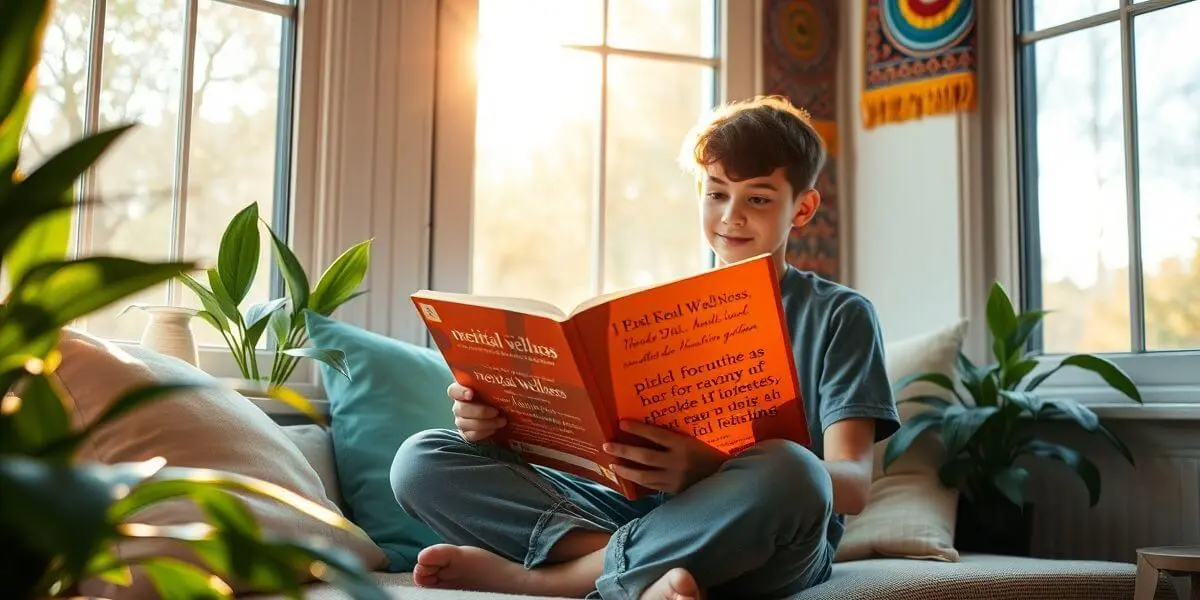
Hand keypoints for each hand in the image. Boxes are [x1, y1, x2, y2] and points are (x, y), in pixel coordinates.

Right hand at [448, 382, 505, 441]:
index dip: (460, 392)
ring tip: (502, 421)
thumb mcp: (496, 386)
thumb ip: (495, 379)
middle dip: (479, 411)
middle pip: (459, 409)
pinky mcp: (466, 433)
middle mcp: (459, 405)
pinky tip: (495, 429)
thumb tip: (511, 369)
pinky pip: (470, 436)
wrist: (502, 413)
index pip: (453, 390)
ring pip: (464, 424)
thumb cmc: (497, 395)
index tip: (471, 393)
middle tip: (496, 411)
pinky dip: (483, 433)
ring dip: (484, 423)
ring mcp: (461, 420)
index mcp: (463, 390)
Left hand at [603, 420, 727, 493]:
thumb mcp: (694, 442)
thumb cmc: (708, 455)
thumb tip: (648, 432)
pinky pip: (651, 486)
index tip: (622, 423)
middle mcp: (677, 462)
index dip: (638, 428)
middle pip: (644, 456)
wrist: (724, 477)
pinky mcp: (673, 490)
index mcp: (684, 445)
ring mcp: (674, 478)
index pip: (657, 435)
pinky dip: (638, 481)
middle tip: (607, 445)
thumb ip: (674, 439)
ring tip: (613, 464)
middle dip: (623, 450)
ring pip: (644, 475)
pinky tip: (628, 477)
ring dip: (626, 470)